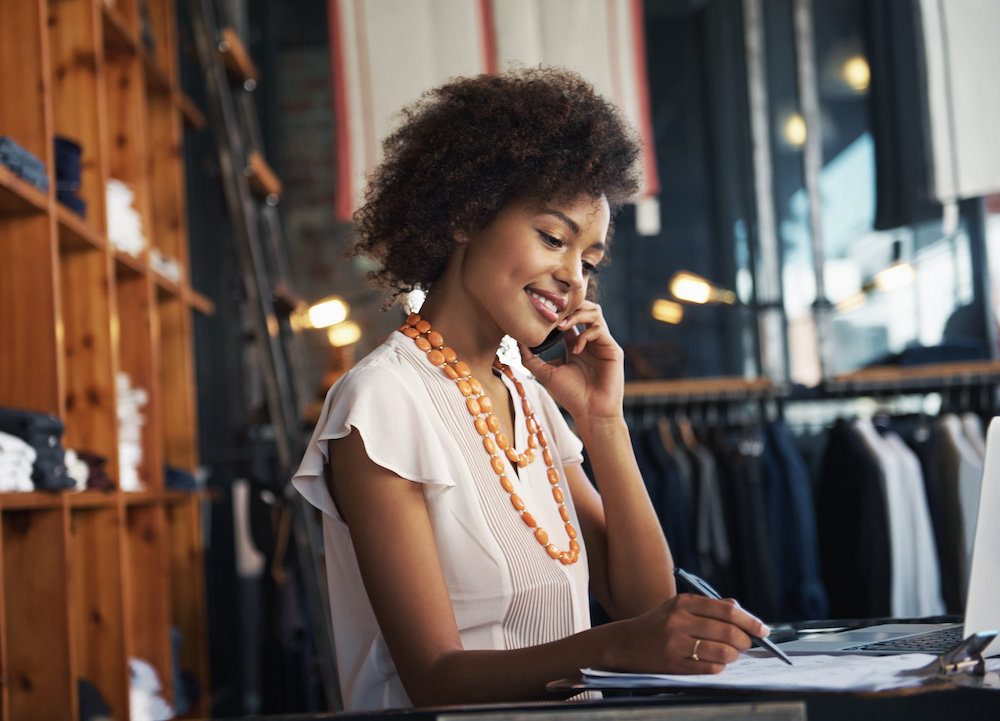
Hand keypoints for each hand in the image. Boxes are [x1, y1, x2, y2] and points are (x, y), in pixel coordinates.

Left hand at [518, 301, 623, 421]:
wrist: (590, 412)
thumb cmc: (571, 396)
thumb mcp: (545, 374)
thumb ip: (530, 358)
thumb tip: (517, 340)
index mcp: (576, 345)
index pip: (570, 318)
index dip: (559, 313)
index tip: (543, 313)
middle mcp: (590, 341)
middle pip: (585, 308)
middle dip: (570, 306)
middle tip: (554, 315)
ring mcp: (603, 344)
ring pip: (595, 312)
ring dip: (577, 314)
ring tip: (562, 326)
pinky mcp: (612, 349)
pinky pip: (599, 330)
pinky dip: (585, 335)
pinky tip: (576, 350)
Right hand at [606, 594, 769, 673]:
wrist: (625, 643)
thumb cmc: (658, 624)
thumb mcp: (679, 607)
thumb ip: (710, 607)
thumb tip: (741, 611)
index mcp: (684, 602)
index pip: (727, 611)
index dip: (750, 621)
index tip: (762, 629)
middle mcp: (679, 621)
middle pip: (729, 632)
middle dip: (745, 641)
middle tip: (747, 644)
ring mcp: (676, 643)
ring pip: (723, 652)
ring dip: (733, 656)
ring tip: (730, 654)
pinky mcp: (674, 664)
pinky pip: (710, 669)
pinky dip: (719, 667)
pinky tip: (715, 663)